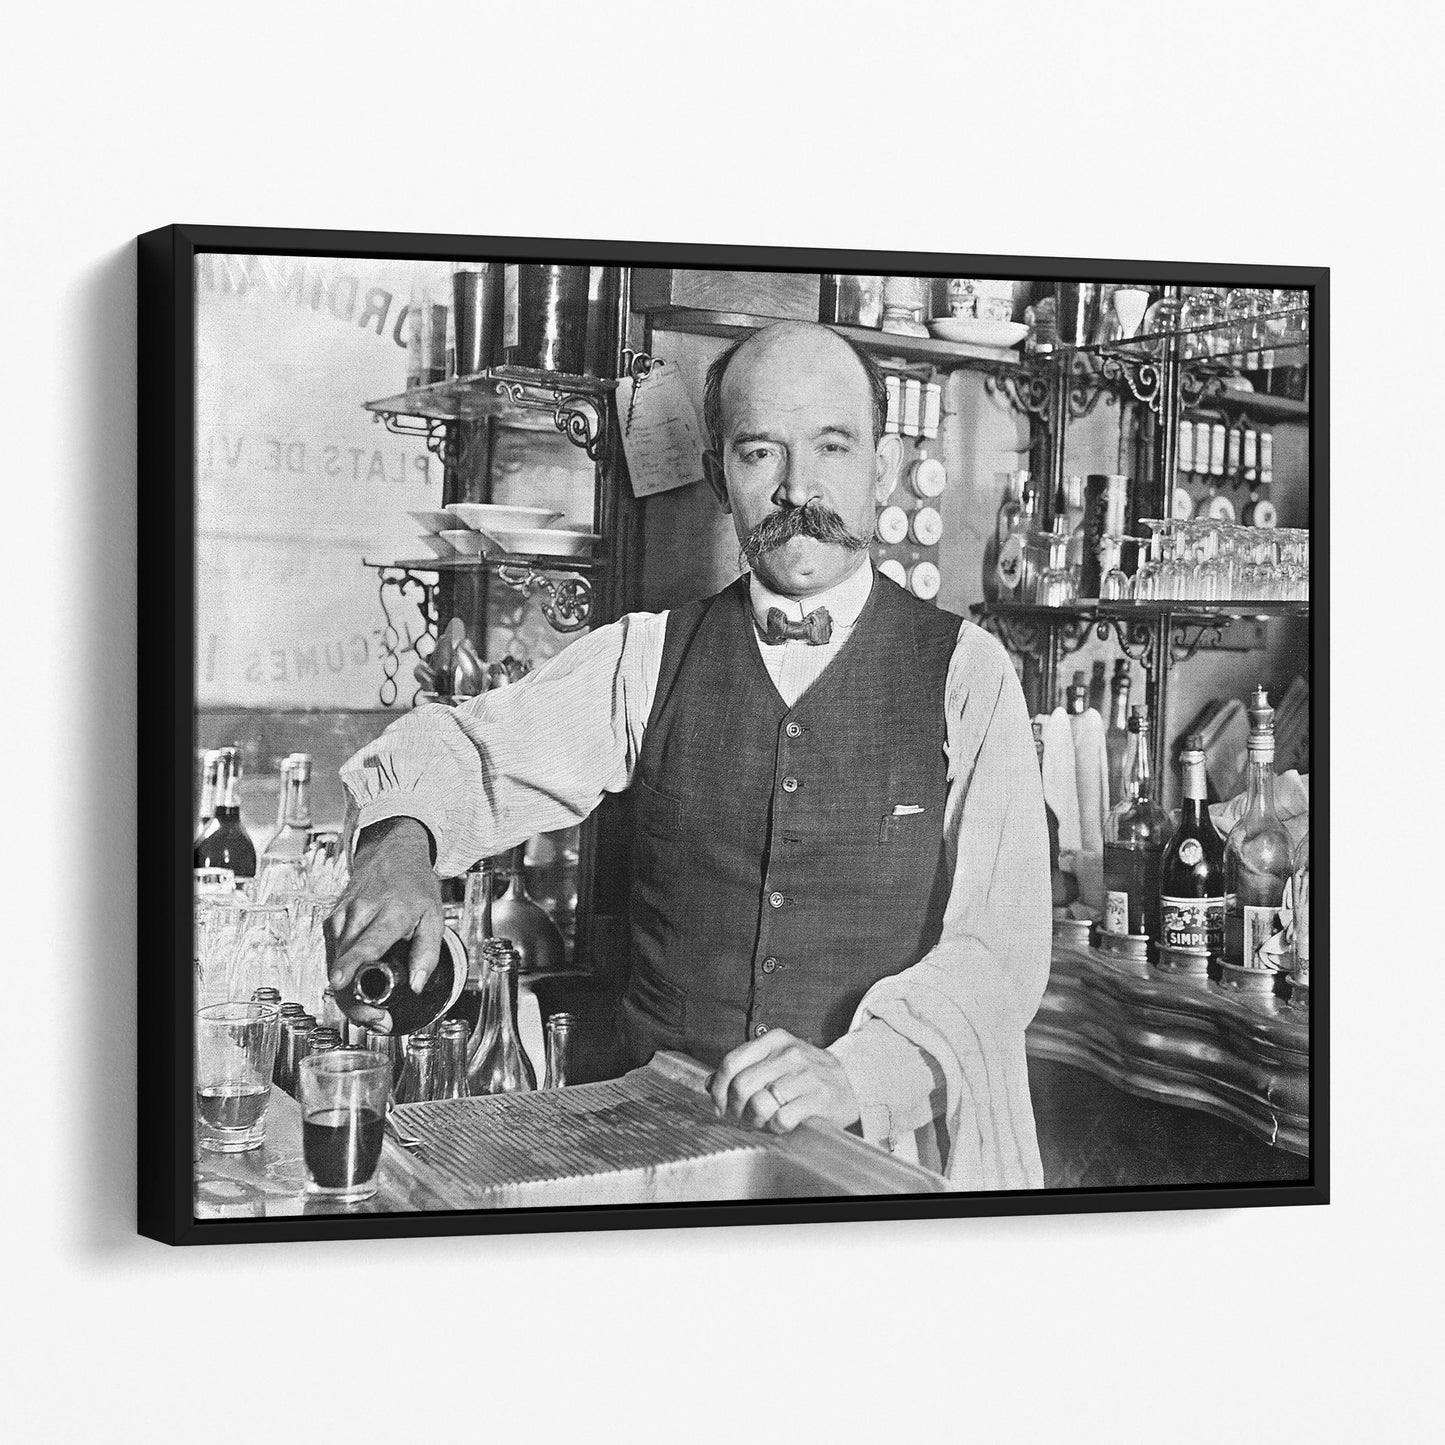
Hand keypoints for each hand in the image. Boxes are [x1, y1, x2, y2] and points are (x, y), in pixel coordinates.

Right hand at [323, 817, 442, 1032]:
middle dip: (356, 1000)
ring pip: (334, 965)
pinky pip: (331, 957)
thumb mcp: (435, 916)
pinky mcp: (330, 922)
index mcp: (390, 911)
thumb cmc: (415, 886)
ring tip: (374, 1011)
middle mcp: (360, 913)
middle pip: (345, 964)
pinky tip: (359, 989)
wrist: (391, 855)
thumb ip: (428, 953)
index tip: (340, 982)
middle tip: (378, 1020)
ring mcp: (341, 916)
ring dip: (348, 995)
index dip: (352, 965)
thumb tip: (416, 987)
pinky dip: (342, 978)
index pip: (367, 941)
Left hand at [707, 1029, 860, 1134]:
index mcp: (774, 1040)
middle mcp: (789, 1053)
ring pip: (759, 1103)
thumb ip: (744, 1068)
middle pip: (741, 1085)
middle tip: (741, 1118)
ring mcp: (805, 1075)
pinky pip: (781, 1119)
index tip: (720, 1105)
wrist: (853, 1082)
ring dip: (755, 1120)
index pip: (731, 1062)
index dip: (719, 1089)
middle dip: (735, 1109)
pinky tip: (781, 1124)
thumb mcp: (776, 1060)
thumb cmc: (808, 1074)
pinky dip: (775, 1128)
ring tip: (761, 1122)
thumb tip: (711, 1083)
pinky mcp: (819, 1098)